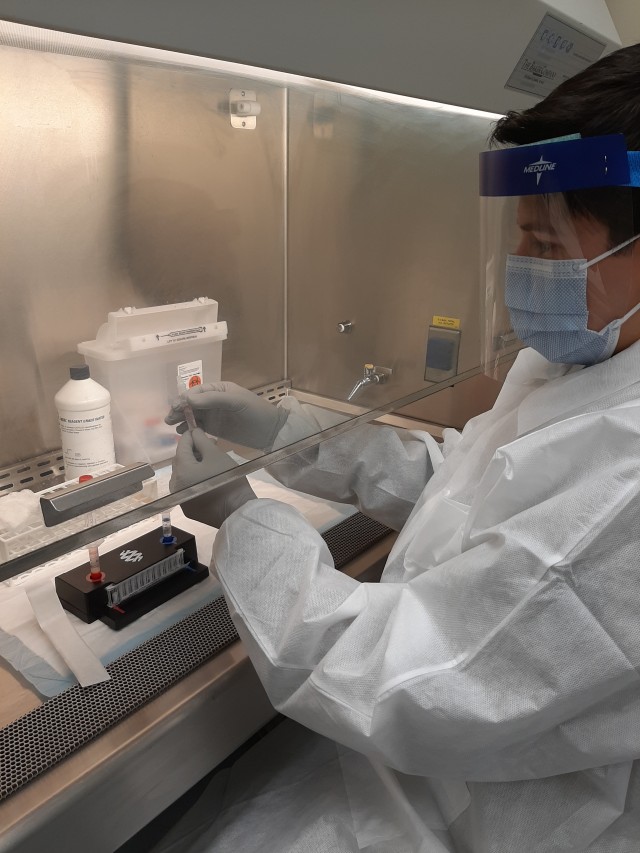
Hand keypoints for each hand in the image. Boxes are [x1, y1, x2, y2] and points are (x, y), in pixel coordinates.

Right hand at [165, 382, 287, 450]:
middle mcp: (214, 401)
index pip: (197, 392)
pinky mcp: (215, 429)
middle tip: (169, 419)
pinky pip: (199, 427)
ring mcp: (214, 415)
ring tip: (172, 425)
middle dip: (180, 409)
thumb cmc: (255, 411)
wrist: (270, 431)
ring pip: (193, 415)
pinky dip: (190, 429)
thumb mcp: (235, 401)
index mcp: (219, 389)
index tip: (176, 406)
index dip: (185, 398)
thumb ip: (212, 399)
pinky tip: (182, 432)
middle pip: (192, 404)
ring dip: (182, 419)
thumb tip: (188, 399)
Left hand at [169, 429, 255, 527]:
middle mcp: (174, 484)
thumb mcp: (216, 455)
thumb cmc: (228, 480)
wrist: (237, 512)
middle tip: (210, 447)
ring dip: (193, 466)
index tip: (200, 431)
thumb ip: (202, 441)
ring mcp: (180, 497)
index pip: (182, 445)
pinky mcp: (186, 508)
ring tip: (210, 464)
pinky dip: (194, 480)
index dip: (191, 436)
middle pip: (181, 460)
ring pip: (183, 474)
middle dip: (193, 451)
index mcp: (181, 470)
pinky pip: (187, 487)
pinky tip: (208, 479)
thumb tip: (194, 432)